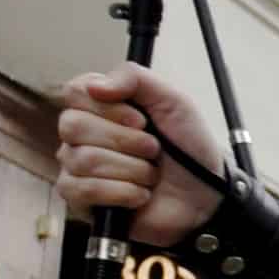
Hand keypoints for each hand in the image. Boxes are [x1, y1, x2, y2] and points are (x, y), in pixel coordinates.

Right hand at [52, 65, 229, 244]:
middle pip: (73, 125)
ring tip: (151, 174)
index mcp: (99, 106)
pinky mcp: (80, 199)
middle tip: (153, 150)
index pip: (75, 91)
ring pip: (83, 160)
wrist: (206, 193)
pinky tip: (140, 194)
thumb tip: (95, 85)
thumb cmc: (188, 147)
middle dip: (125, 141)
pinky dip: (122, 192)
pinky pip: (83, 190)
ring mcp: (76, 167)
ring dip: (132, 169)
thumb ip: (135, 78)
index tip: (141, 120)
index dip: (109, 107)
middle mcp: (80, 135)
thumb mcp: (174, 101)